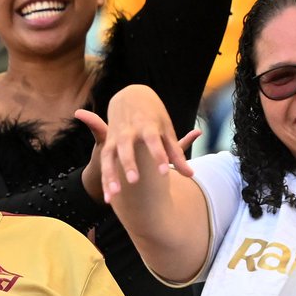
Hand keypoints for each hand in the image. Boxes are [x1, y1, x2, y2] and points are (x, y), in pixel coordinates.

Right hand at [76, 84, 198, 203]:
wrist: (129, 96)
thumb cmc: (153, 116)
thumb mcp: (166, 130)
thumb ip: (176, 153)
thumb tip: (190, 175)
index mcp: (146, 125)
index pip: (153, 140)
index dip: (158, 155)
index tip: (164, 172)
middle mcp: (128, 131)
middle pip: (126, 147)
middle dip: (129, 164)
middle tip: (134, 181)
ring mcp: (114, 138)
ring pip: (109, 157)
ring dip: (110, 175)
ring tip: (115, 194)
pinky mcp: (107, 145)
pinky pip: (104, 165)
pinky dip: (106, 181)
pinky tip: (109, 199)